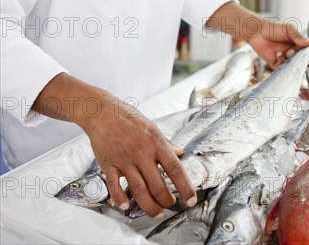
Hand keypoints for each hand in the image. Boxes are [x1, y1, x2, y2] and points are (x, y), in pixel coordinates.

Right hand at [83, 95, 196, 217]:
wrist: (102, 111)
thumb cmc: (128, 118)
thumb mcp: (152, 127)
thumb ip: (166, 143)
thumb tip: (180, 153)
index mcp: (155, 143)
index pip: (175, 168)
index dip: (185, 186)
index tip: (191, 200)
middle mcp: (142, 153)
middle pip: (157, 185)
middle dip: (166, 200)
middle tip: (170, 205)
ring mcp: (124, 160)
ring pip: (139, 189)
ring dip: (149, 205)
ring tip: (156, 212)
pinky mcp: (108, 164)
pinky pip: (114, 185)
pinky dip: (119, 197)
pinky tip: (125, 206)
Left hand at [248, 18, 308, 69]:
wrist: (256, 33)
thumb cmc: (273, 28)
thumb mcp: (289, 30)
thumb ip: (300, 37)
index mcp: (299, 43)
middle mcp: (294, 51)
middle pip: (306, 61)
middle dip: (305, 60)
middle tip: (299, 53)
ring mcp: (286, 58)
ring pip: (295, 66)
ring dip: (293, 61)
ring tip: (287, 52)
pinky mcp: (277, 64)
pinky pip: (284, 69)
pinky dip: (284, 65)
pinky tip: (279, 56)